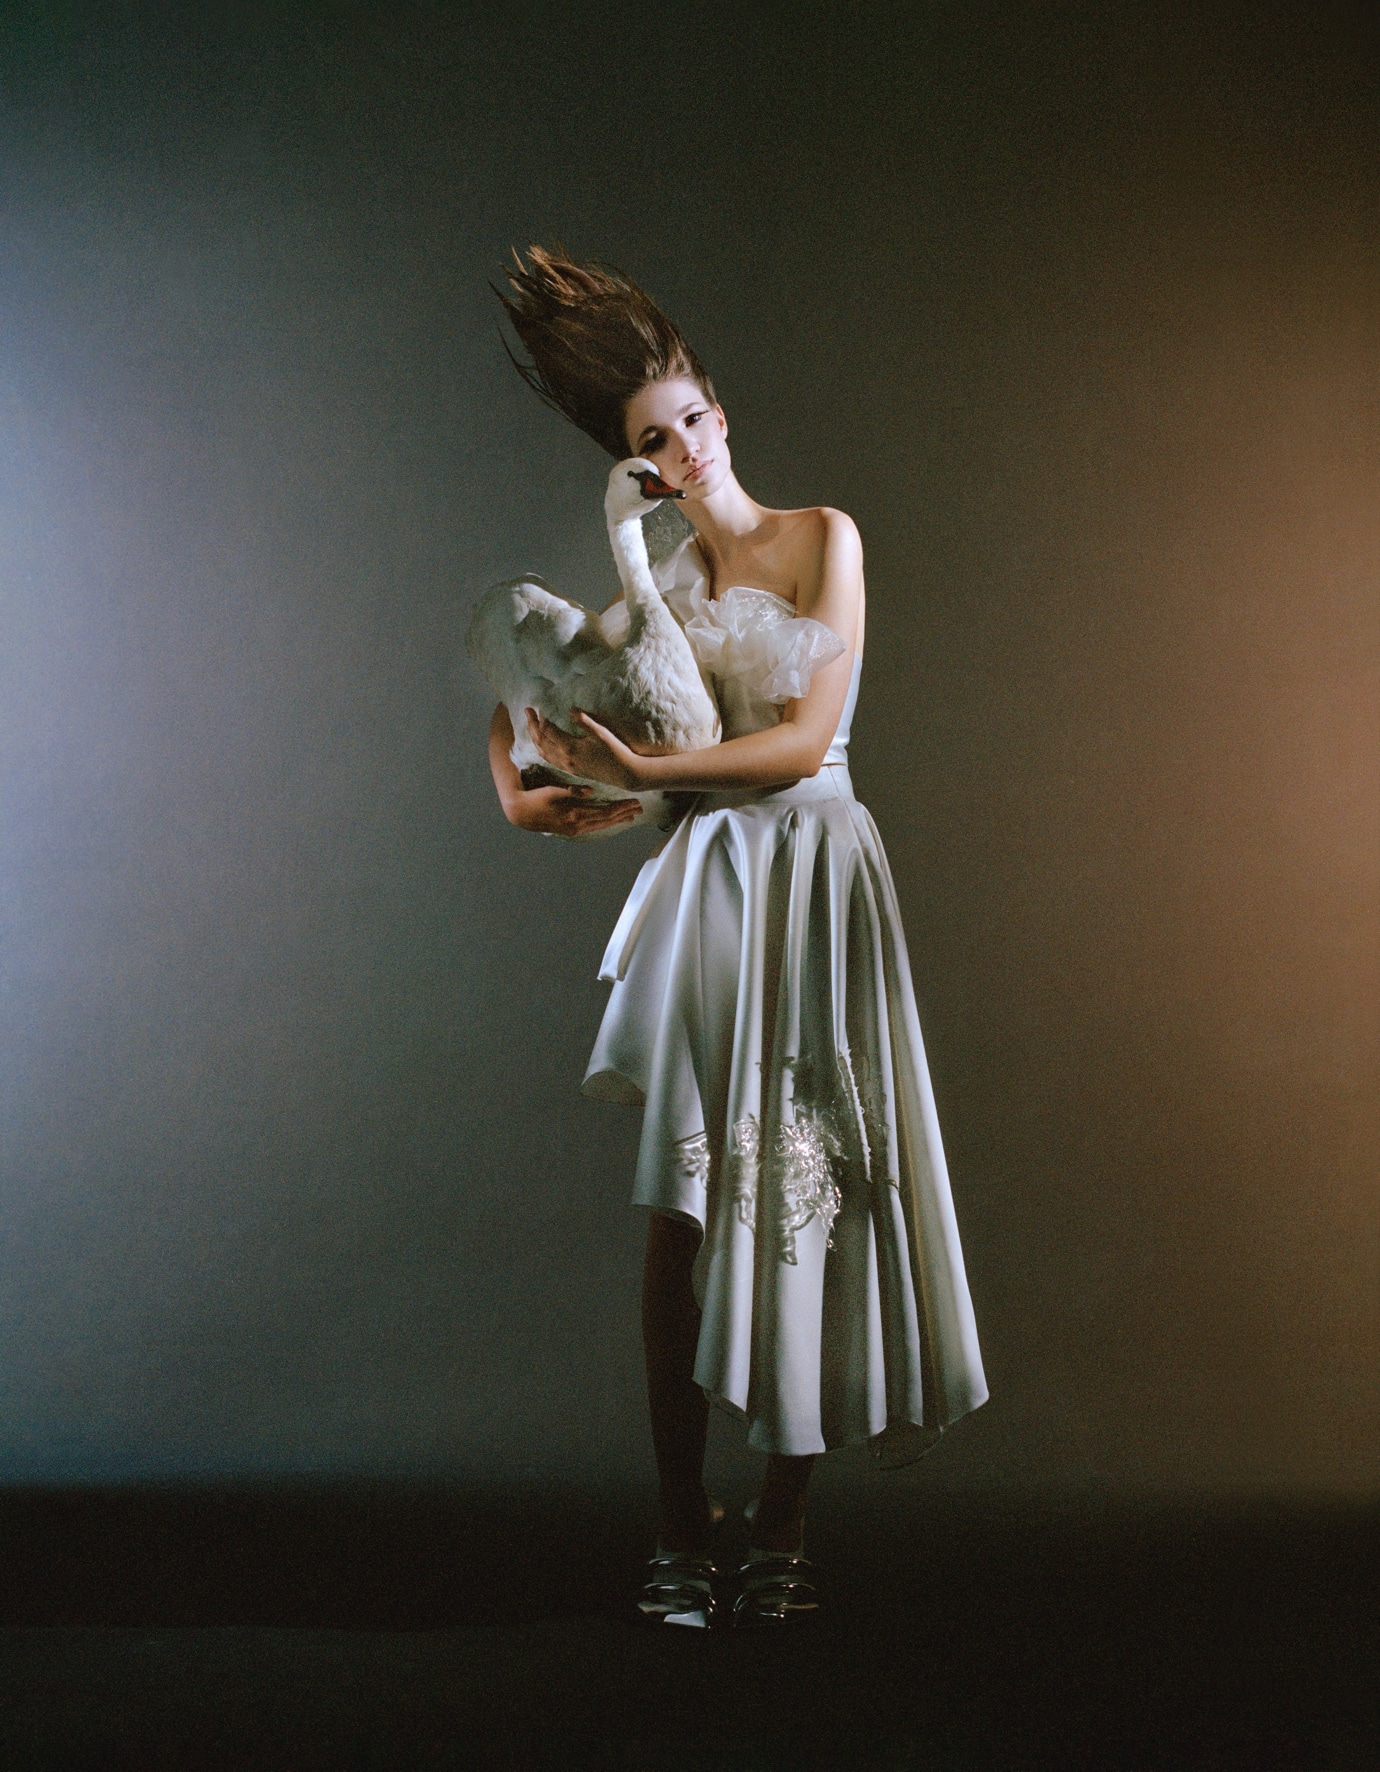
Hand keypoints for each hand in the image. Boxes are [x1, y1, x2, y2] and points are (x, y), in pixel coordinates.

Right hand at [510, 780, 640, 838]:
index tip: (634, 802)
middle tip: (639, 808)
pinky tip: (611, 821)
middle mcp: (577, 825)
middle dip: (624, 814)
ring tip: (630, 815)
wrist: (521, 813)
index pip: (605, 812)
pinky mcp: (571, 831)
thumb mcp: (553, 790)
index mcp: (575, 815)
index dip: (621, 807)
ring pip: (601, 825)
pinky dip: (605, 823)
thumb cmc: (537, 798)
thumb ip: (572, 791)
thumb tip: (590, 790)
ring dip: (616, 820)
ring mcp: (574, 830)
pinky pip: (593, 827)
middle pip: (607, 820)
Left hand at [526, 708, 646, 789]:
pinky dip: (542, 749)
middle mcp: (564, 758)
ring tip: (531, 725)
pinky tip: (543, 744)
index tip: (539, 707)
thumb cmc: (614, 751)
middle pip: (541, 741)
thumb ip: (583, 720)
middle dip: (532, 726)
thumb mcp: (600, 732)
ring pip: (543, 752)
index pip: (548, 731)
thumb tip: (569, 709)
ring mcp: (567, 766)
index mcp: (570, 748)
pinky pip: (550, 760)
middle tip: (527, 711)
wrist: (624, 773)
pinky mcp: (571, 771)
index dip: (542, 718)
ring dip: (534, 738)